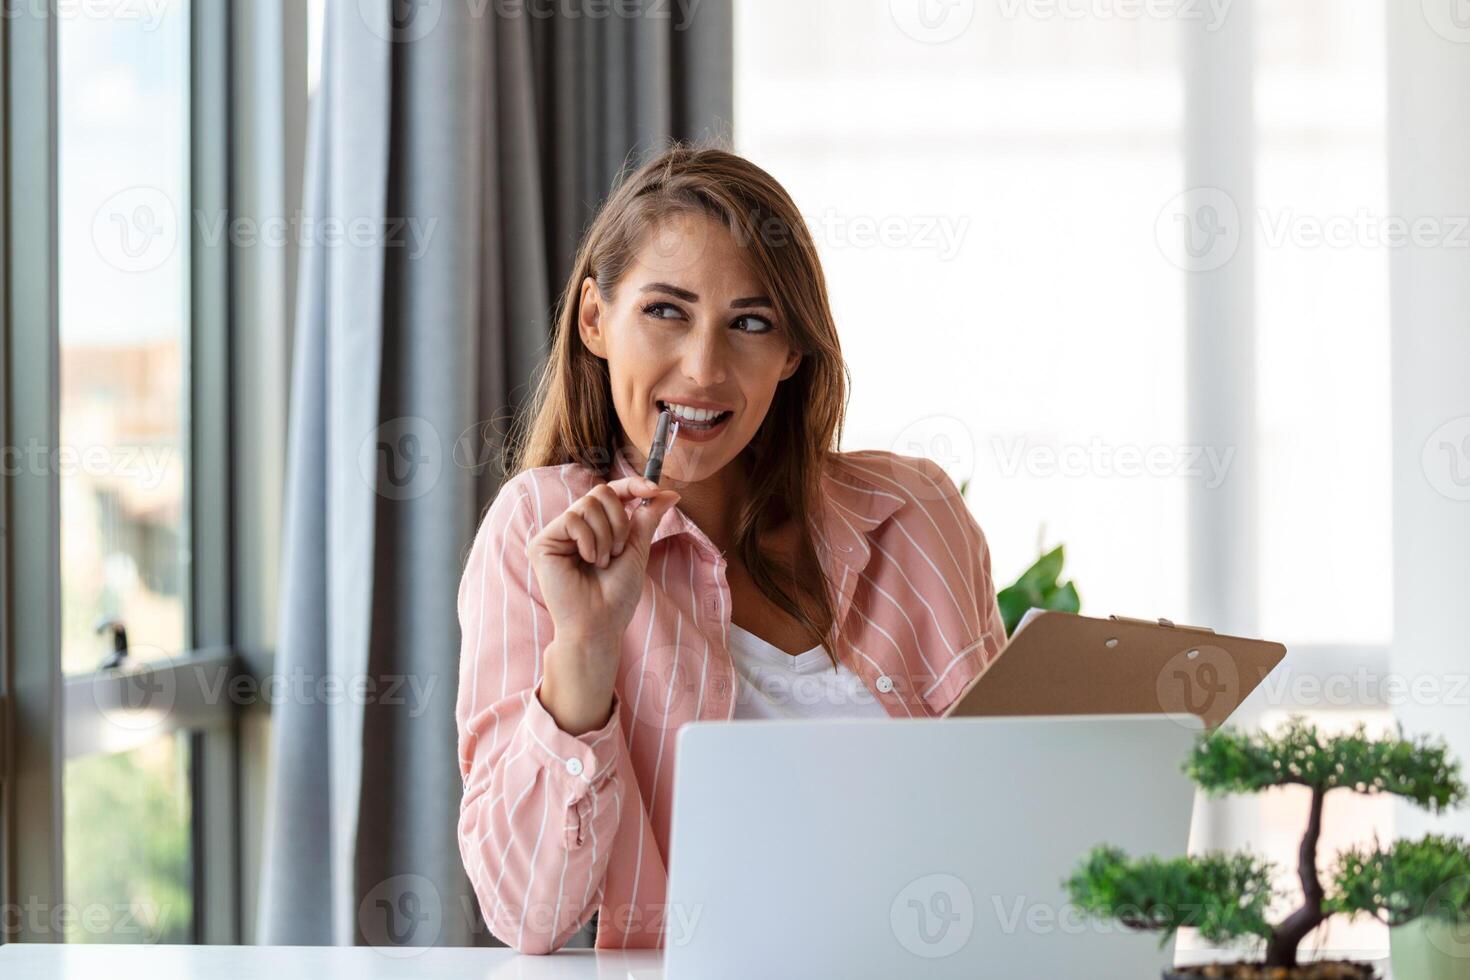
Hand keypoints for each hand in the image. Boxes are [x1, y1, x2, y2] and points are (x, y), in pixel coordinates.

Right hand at [526, 476, 680, 730]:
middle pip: (601, 492)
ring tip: (602, 562)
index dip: (632, 485)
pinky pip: (572, 519)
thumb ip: (647, 518)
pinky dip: (589, 541)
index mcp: (596, 528)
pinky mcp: (542, 543)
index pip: (612, 492)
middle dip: (620, 521)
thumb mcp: (637, 550)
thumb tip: (670, 493)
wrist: (599, 624)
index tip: (654, 489)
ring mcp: (557, 534)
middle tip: (619, 551)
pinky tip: (587, 562)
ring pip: (588, 504)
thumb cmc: (617, 595)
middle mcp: (574, 527)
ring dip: (607, 536)